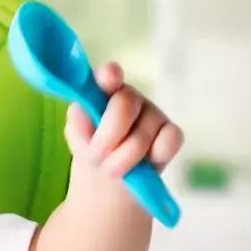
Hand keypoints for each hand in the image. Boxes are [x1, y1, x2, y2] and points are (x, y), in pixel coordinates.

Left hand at [64, 61, 183, 176]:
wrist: (107, 174)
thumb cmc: (92, 147)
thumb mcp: (78, 137)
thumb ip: (79, 123)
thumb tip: (86, 112)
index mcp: (104, 92)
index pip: (108, 76)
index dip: (109, 75)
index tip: (109, 78)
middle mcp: (130, 97)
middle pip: (123, 109)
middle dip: (106, 141)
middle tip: (96, 160)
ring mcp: (154, 113)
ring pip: (141, 137)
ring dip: (122, 160)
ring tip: (112, 168)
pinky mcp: (172, 133)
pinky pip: (168, 143)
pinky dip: (154, 158)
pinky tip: (144, 164)